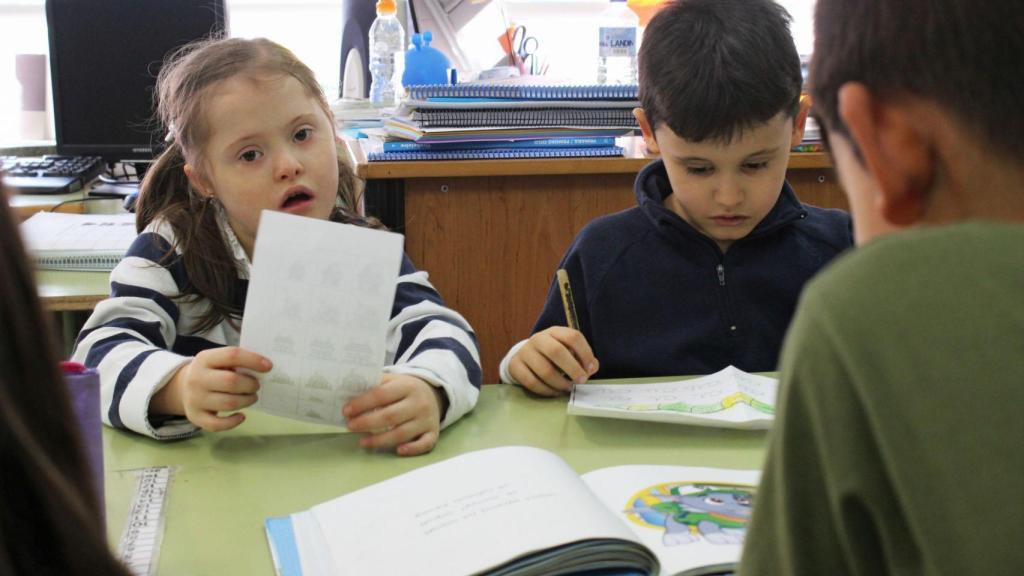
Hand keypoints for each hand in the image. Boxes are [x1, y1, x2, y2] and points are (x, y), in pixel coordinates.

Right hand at [151, 346, 271, 431]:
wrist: (182, 387)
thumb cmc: (210, 371)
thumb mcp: (217, 360)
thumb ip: (236, 361)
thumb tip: (264, 368)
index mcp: (205, 359)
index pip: (231, 355)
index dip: (253, 360)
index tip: (269, 366)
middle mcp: (197, 379)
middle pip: (231, 382)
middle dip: (250, 385)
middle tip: (257, 386)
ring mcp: (195, 399)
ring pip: (228, 403)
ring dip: (246, 401)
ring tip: (252, 397)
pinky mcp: (195, 417)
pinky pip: (217, 424)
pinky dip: (233, 422)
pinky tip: (241, 416)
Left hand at [343, 374, 444, 456]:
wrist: (434, 394)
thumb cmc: (404, 390)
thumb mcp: (393, 380)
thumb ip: (375, 385)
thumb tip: (349, 392)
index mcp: (406, 386)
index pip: (381, 394)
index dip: (362, 403)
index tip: (346, 411)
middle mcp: (419, 403)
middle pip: (390, 416)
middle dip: (367, 422)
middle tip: (350, 426)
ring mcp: (426, 419)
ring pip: (402, 433)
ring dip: (380, 440)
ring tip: (362, 442)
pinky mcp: (433, 433)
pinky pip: (424, 444)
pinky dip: (412, 449)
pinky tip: (398, 450)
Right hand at [508, 326, 598, 396]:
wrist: (524, 357)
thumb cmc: (552, 356)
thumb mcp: (568, 351)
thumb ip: (583, 359)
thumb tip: (591, 368)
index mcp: (555, 332)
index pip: (572, 336)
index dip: (585, 353)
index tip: (590, 368)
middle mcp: (538, 339)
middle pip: (557, 351)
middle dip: (573, 368)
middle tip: (581, 380)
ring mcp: (525, 352)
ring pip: (545, 370)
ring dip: (560, 383)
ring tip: (568, 388)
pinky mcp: (515, 366)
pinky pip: (532, 382)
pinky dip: (547, 390)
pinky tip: (555, 392)